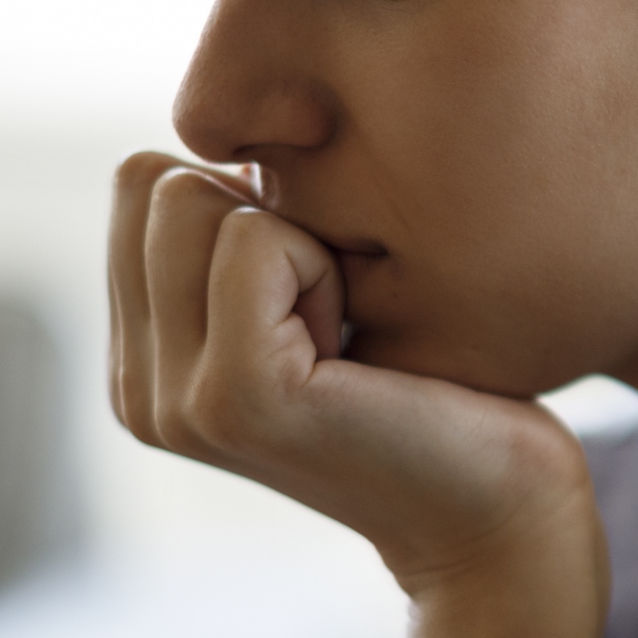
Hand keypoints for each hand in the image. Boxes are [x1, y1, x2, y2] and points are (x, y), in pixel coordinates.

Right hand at [108, 153, 603, 605]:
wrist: (500, 511)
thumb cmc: (435, 388)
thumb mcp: (314, 294)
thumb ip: (238, 232)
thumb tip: (226, 126)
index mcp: (141, 358)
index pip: (138, 181)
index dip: (246, 205)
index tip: (316, 295)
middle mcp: (136, 388)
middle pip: (155, 180)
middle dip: (266, 219)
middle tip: (338, 318)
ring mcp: (175, 402)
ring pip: (194, 199)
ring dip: (301, 244)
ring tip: (349, 338)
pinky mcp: (237, 398)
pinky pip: (255, 239)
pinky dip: (326, 270)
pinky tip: (361, 350)